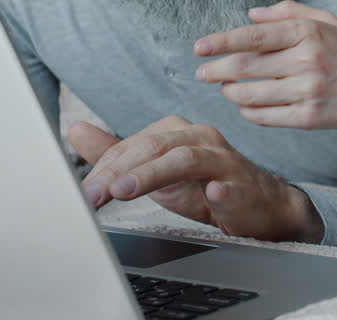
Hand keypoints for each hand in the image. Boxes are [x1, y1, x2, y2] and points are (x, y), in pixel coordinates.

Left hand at [67, 116, 322, 241]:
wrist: (260, 206)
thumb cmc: (206, 186)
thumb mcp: (156, 172)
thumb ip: (117, 153)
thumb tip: (76, 130)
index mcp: (177, 133)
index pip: (133, 145)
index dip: (104, 168)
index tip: (82, 192)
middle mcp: (200, 139)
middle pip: (154, 146)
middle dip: (118, 171)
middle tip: (91, 195)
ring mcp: (224, 162)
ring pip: (187, 159)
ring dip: (154, 174)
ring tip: (125, 189)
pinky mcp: (243, 188)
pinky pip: (230, 186)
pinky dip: (220, 191)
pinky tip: (210, 196)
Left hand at [194, 0, 336, 145]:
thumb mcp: (327, 22)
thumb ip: (288, 13)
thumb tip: (250, 14)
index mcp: (308, 33)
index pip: (254, 37)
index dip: (222, 42)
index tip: (199, 47)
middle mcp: (306, 61)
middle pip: (246, 67)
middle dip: (216, 70)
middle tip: (201, 73)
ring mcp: (307, 92)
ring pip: (250, 94)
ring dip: (230, 92)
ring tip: (225, 88)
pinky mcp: (307, 118)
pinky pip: (263, 116)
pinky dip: (247, 111)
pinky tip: (246, 104)